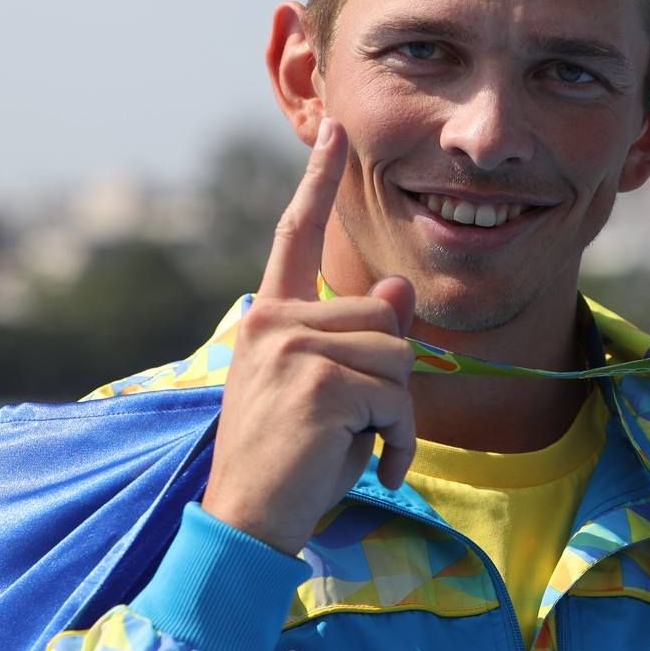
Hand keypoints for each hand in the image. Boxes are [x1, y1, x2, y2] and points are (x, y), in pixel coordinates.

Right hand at [201, 118, 418, 555]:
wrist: (248, 523)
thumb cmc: (290, 467)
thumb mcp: (335, 395)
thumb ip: (363, 341)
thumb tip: (397, 290)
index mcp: (270, 319)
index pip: (295, 236)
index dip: (317, 179)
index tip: (335, 127)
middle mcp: (274, 322)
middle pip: (384, 320)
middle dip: (394, 383)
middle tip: (364, 433)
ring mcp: (291, 347)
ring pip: (398, 356)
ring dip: (399, 416)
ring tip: (363, 451)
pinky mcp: (316, 380)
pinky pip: (398, 397)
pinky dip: (402, 441)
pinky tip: (375, 469)